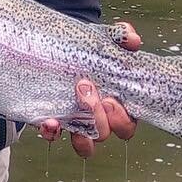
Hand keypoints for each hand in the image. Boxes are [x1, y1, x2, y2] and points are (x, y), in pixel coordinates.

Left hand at [37, 20, 140, 157]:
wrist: (61, 46)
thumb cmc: (90, 48)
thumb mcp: (105, 39)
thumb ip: (122, 36)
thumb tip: (132, 40)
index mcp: (117, 105)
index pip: (127, 125)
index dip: (121, 119)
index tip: (110, 99)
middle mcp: (98, 118)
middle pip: (105, 133)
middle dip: (98, 116)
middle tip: (85, 90)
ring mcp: (76, 122)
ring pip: (85, 144)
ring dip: (80, 133)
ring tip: (70, 110)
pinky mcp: (55, 120)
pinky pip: (54, 135)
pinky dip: (51, 132)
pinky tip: (49, 121)